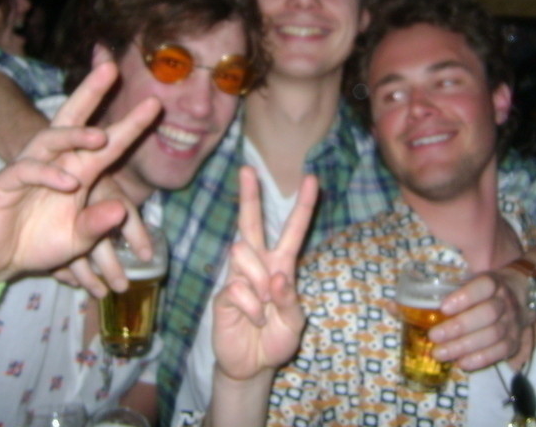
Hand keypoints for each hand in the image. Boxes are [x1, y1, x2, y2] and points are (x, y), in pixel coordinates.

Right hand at [0, 60, 161, 283]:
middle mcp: (56, 161)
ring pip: (51, 138)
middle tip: (110, 68)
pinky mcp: (4, 183)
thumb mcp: (78, 238)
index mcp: (79, 171)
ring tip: (99, 138)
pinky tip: (68, 183)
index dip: (130, 123)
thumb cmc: (40, 243)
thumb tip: (120, 210)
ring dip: (75, 135)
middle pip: (73, 118)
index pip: (109, 142)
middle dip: (91, 92)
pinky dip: (48, 174)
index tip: (154, 103)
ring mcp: (28, 168)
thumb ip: (97, 224)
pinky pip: (27, 170)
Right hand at [213, 167, 317, 380]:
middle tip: (247, 170)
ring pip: (243, 252)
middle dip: (249, 196)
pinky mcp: (223, 293)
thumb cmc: (275, 338)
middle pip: (251, 223)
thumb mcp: (294, 323)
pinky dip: (252, 308)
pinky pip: (237, 287)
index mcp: (281, 266)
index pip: (292, 231)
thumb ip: (289, 300)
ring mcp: (238, 277)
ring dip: (259, 281)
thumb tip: (275, 278)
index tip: (311, 179)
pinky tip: (252, 320)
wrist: (252, 365)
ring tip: (263, 307)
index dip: (303, 206)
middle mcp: (258, 265)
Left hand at [427, 268, 529, 370]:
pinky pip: (499, 353)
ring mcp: (512, 323)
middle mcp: (505, 302)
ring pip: (492, 336)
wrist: (520, 297)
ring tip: (439, 353)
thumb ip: (445, 289)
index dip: (465, 296)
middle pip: (487, 314)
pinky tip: (460, 363)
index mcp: (492, 283)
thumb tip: (403, 302)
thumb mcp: (469, 281)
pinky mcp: (514, 342)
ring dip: (464, 346)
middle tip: (433, 336)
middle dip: (459, 327)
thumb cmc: (482, 290)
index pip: (483, 286)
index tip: (443, 307)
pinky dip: (479, 360)